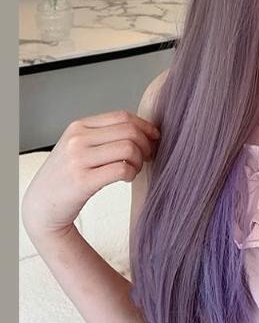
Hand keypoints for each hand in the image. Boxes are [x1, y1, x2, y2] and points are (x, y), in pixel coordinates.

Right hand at [21, 110, 160, 240]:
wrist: (40, 206)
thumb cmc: (67, 175)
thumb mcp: (79, 145)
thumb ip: (105, 134)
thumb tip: (145, 129)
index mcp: (78, 126)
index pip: (122, 116)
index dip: (145, 126)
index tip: (154, 137)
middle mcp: (77, 139)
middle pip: (129, 131)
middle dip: (146, 144)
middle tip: (148, 156)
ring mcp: (78, 159)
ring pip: (129, 149)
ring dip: (140, 160)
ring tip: (134, 169)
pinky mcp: (82, 181)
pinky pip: (122, 170)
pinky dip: (132, 173)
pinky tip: (127, 178)